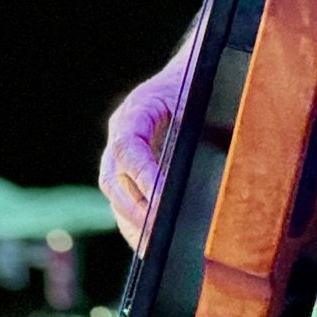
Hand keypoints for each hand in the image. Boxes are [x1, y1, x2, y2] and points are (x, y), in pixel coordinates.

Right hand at [98, 42, 189, 246]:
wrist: (189, 71)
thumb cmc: (199, 84)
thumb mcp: (200, 100)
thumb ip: (196, 131)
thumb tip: (202, 171)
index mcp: (137, 108)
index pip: (128, 146)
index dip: (142, 176)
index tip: (160, 200)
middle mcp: (121, 129)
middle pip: (115, 176)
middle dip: (136, 208)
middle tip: (158, 232)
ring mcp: (118, 149)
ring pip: (114, 192)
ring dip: (132, 220)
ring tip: (152, 246)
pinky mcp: (125, 167)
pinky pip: (121, 198)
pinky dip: (132, 221)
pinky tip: (147, 243)